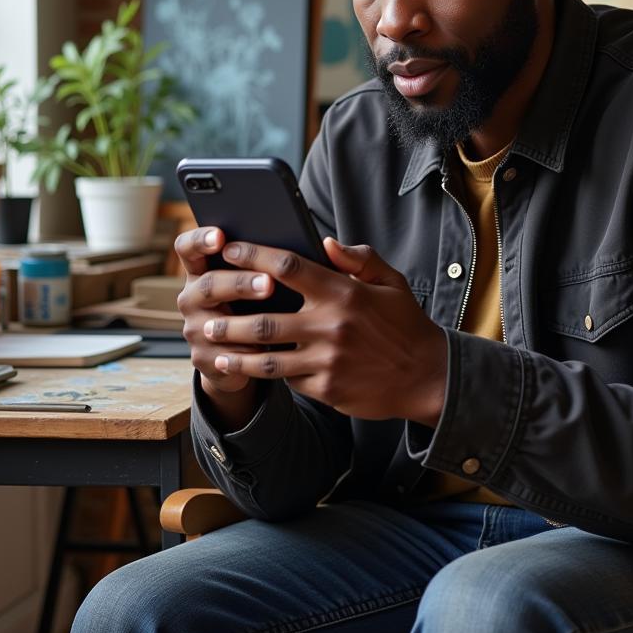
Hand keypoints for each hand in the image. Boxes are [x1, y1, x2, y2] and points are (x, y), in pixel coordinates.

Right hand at [175, 226, 274, 413]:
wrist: (243, 355)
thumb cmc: (256, 304)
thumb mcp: (260, 279)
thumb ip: (278, 260)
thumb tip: (324, 243)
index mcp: (202, 270)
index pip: (188, 248)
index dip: (200, 239)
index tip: (220, 236)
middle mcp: (192, 297)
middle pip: (209, 284)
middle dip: (240, 283)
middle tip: (269, 284)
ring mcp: (195, 329)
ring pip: (216, 324)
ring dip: (245, 322)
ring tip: (276, 319)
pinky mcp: (203, 359)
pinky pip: (226, 356)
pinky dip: (249, 354)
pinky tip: (269, 351)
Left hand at [202, 237, 448, 424]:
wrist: (427, 377)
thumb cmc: (405, 324)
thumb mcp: (391, 282)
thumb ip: (359, 258)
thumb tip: (325, 242)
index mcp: (343, 293)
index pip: (287, 268)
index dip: (253, 256)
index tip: (229, 250)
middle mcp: (330, 326)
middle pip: (264, 320)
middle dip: (229, 317)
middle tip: (204, 313)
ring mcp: (327, 361)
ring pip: (266, 359)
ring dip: (235, 353)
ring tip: (213, 347)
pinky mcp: (327, 389)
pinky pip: (289, 380)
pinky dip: (271, 372)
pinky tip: (252, 368)